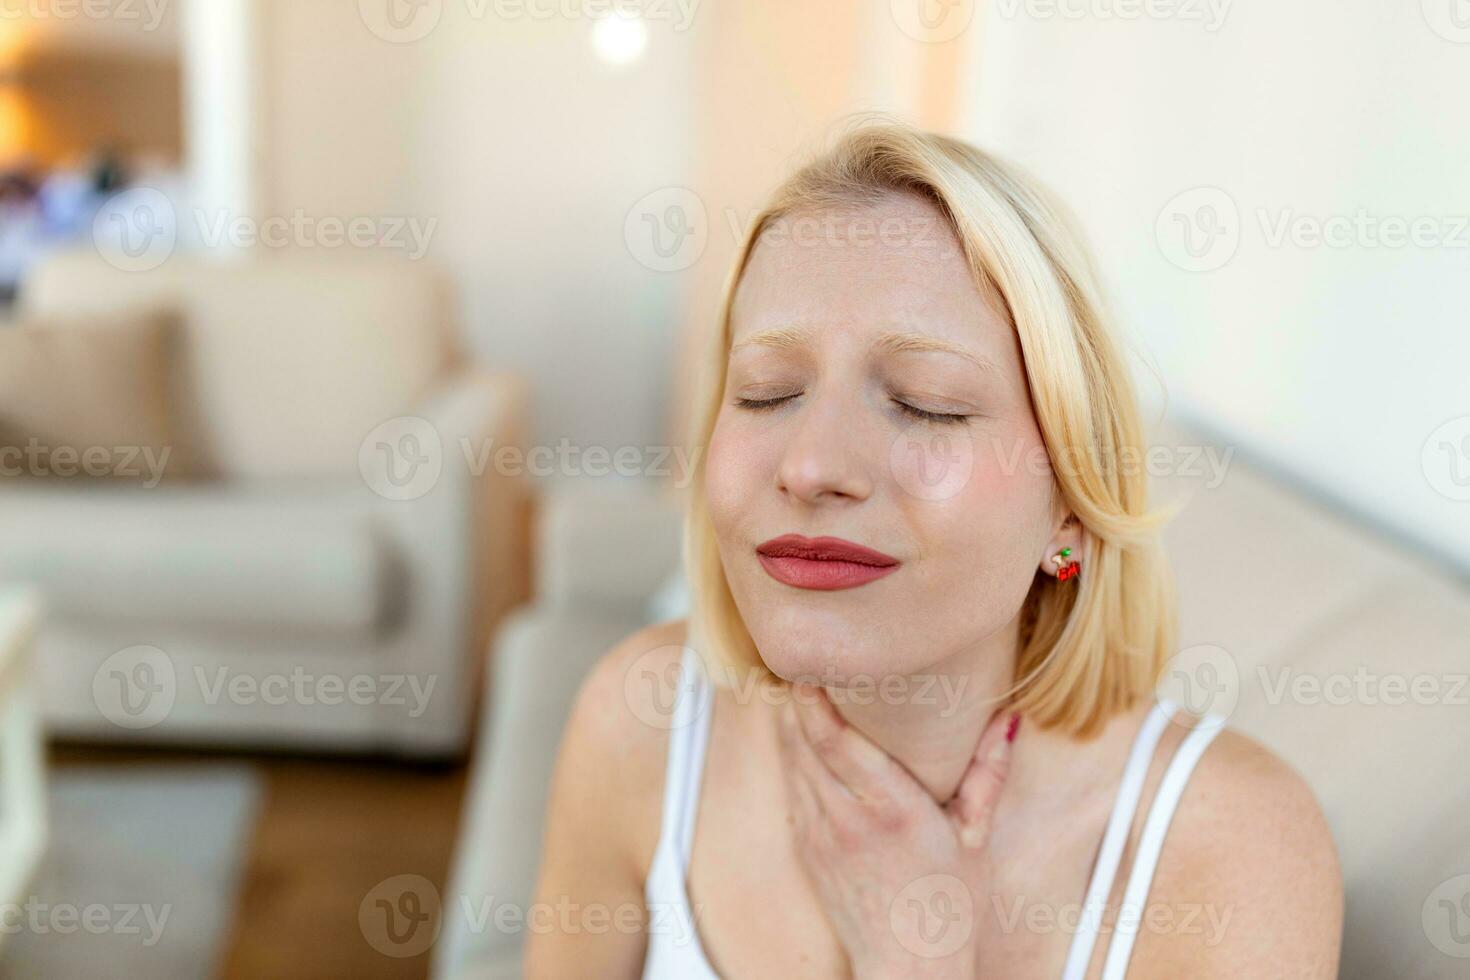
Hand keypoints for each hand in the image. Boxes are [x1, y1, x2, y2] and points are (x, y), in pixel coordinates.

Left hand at [776, 682, 1015, 979]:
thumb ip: (988, 774)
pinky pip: (790, 786)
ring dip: (791, 722)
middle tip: (806, 657)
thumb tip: (1009, 720)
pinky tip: (799, 733)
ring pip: (790, 760)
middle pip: (803, 741)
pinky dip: (791, 755)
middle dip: (799, 698)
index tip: (813, 665)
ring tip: (799, 683)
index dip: (815, 699)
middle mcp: (847, 819)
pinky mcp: (805, 847)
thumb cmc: (949, 903)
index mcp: (892, 809)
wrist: (908, 967)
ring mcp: (819, 834)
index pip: (835, 741)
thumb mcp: (976, 837)